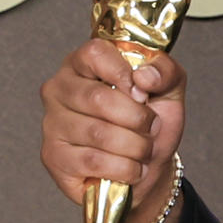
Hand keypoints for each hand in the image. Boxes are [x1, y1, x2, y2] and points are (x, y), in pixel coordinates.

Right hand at [39, 39, 186, 222]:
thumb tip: (145, 76)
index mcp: (83, 63)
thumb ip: (165, 71)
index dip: (124, 74)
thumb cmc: (151, 123)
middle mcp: (59, 89)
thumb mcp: (169, 90)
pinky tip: (132, 168)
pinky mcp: (54, 157)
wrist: (148, 168)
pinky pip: (94, 162)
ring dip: (135, 146)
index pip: (95, 53)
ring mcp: (52, 123)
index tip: (143, 94)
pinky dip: (124, 168)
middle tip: (152, 128)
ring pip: (98, 133)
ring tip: (144, 150)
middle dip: (137, 118)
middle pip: (98, 98)